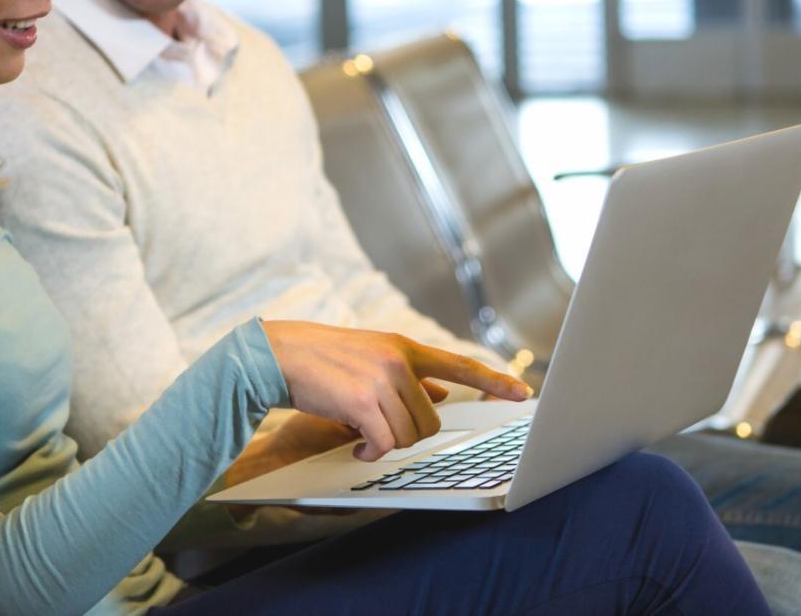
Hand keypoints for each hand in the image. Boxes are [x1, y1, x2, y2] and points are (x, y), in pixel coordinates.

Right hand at [260, 321, 531, 460]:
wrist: (278, 355)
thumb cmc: (324, 361)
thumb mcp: (372, 359)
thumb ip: (408, 375)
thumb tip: (442, 392)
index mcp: (404, 347)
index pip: (460, 365)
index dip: (494, 381)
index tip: (522, 392)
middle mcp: (399, 360)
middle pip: (430, 419)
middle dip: (408, 435)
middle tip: (379, 431)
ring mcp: (381, 380)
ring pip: (408, 434)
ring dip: (386, 444)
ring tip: (362, 435)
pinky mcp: (362, 402)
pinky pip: (383, 443)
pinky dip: (371, 452)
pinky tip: (357, 446)